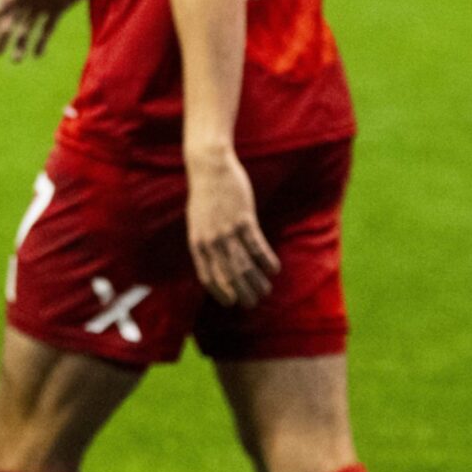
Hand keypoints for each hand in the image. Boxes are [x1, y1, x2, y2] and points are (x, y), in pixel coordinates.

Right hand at [0, 0, 85, 60]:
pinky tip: (37, 55)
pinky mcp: (58, 8)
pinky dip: (41, 41)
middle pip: (12, 20)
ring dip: (21, 43)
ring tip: (16, 61)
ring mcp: (43, 2)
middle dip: (3, 37)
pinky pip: (47, 28)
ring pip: (28, 27)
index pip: (0, 7)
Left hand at [185, 147, 279, 307]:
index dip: (219, 292)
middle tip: (253, 303)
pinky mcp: (243, 219)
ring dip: (257, 281)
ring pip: (244, 264)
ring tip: (266, 291)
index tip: (230, 303)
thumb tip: (214, 262)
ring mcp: (227, 230)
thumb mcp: (197, 222)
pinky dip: (266, 260)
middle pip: (228, 275)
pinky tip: (274, 269)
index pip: (207, 276)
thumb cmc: (204, 196)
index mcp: (197, 242)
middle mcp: (211, 240)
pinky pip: (257, 246)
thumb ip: (204, 242)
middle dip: (242, 293)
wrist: (210, 168)